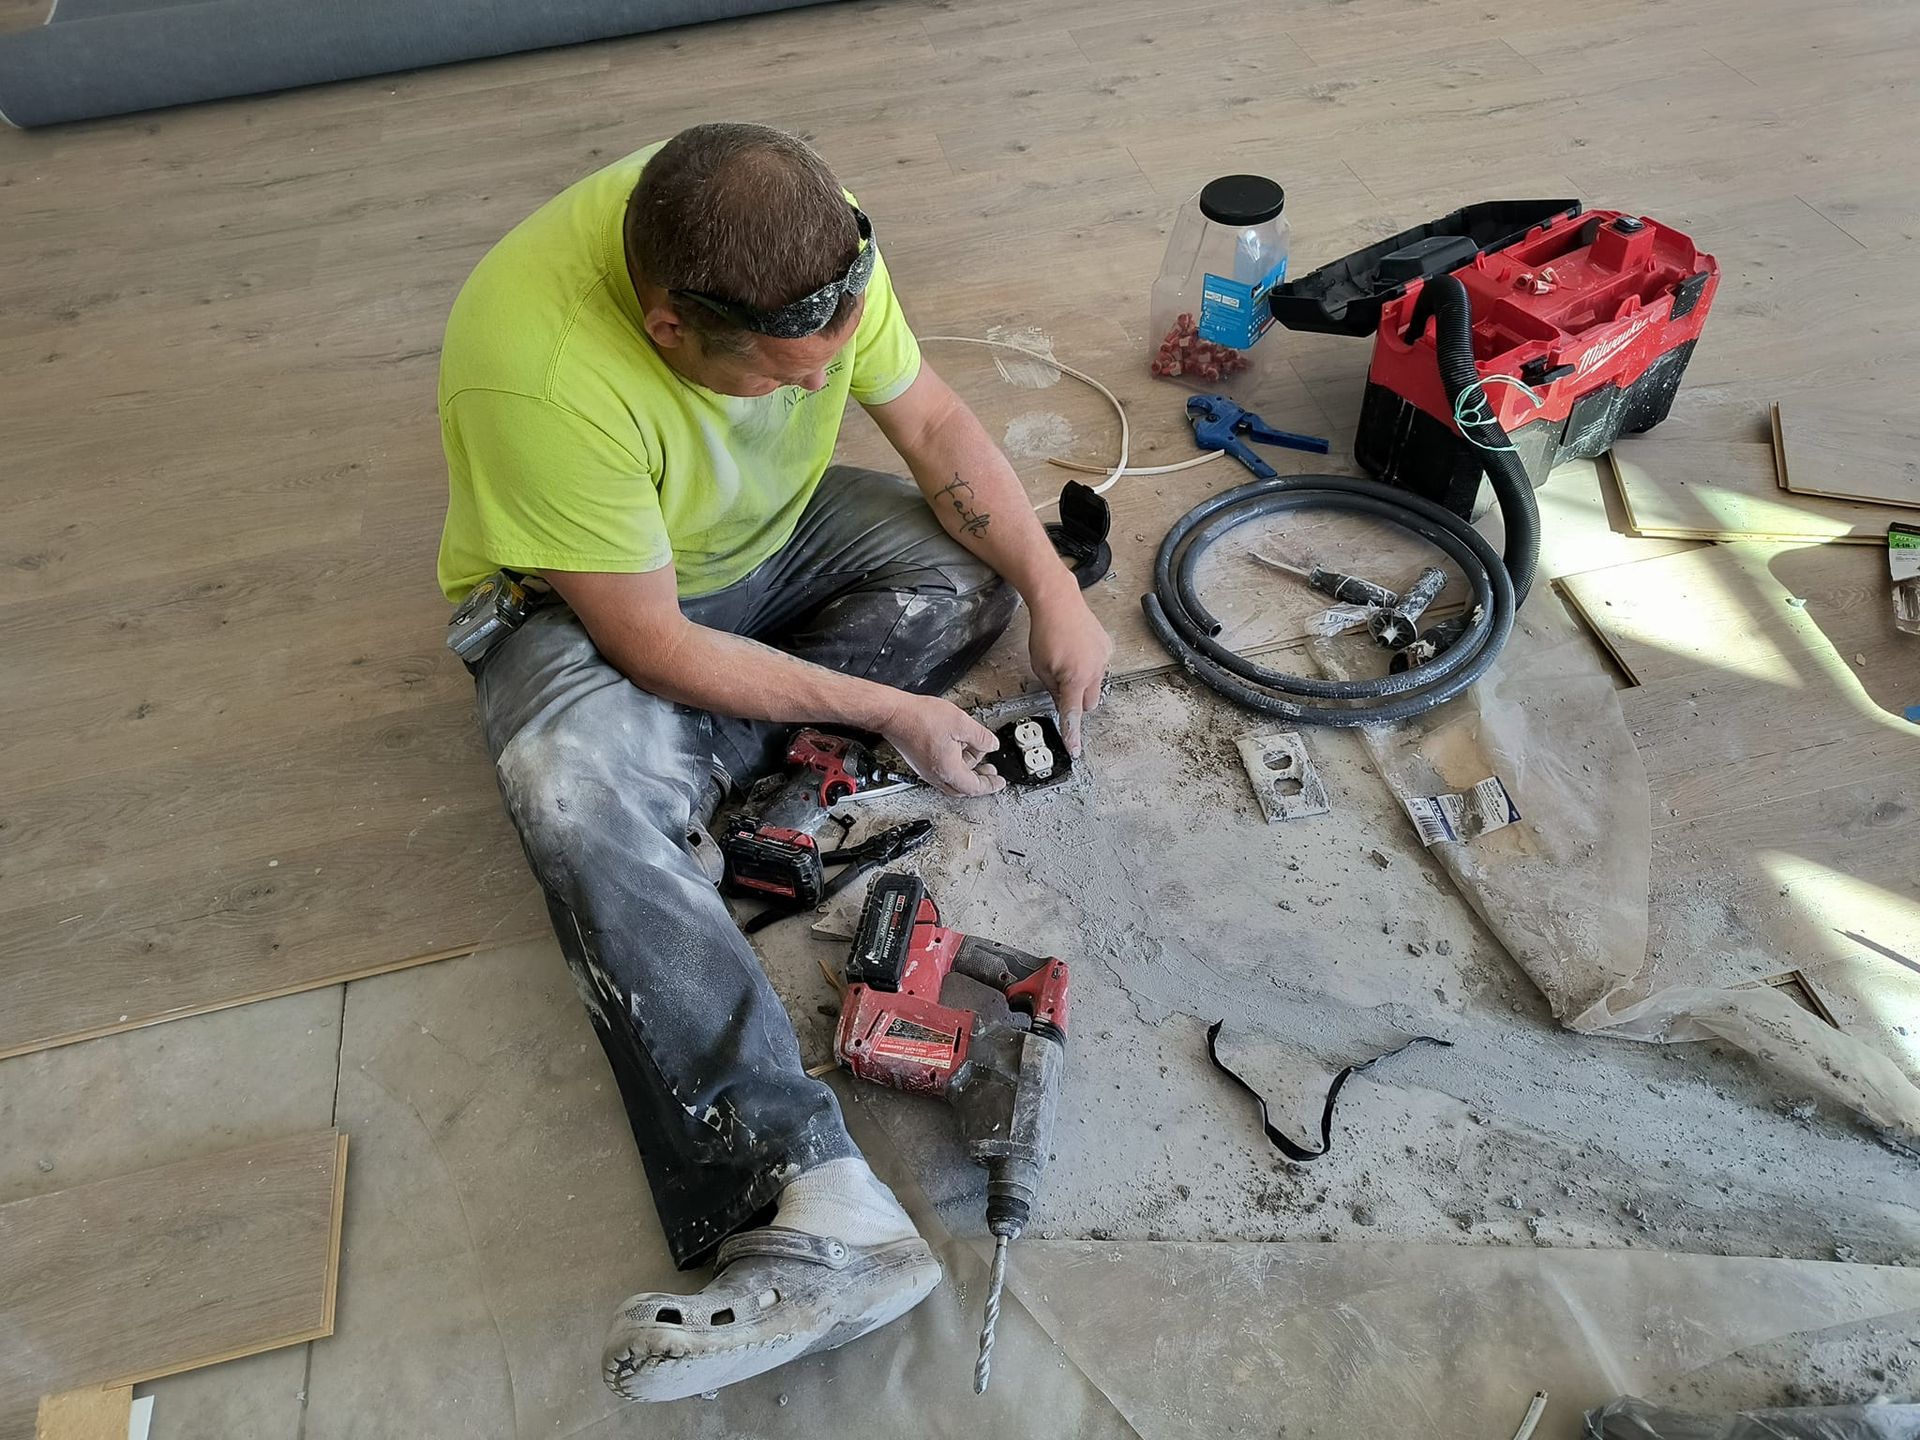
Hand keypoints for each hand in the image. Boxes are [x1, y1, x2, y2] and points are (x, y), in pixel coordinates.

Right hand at [878, 693, 1006, 797]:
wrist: (894, 714)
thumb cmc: (920, 718)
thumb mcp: (961, 723)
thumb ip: (981, 737)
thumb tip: (992, 745)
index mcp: (948, 770)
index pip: (975, 787)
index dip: (990, 785)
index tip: (999, 782)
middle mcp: (936, 775)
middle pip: (962, 788)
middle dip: (979, 780)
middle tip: (990, 770)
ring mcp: (926, 770)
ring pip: (952, 778)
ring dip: (966, 769)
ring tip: (974, 750)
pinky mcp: (920, 762)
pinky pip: (942, 770)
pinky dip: (954, 764)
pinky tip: (957, 746)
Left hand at [1026, 584, 1112, 754]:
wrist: (1059, 602)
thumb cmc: (1045, 631)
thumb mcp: (1040, 667)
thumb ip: (1053, 689)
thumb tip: (1062, 702)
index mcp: (1074, 679)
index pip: (1073, 714)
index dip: (1073, 734)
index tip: (1075, 749)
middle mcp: (1094, 671)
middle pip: (1088, 703)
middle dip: (1076, 701)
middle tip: (1061, 686)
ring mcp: (1103, 659)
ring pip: (1095, 686)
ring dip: (1083, 683)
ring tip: (1068, 663)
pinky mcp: (1107, 648)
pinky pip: (1100, 667)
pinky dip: (1090, 667)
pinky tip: (1077, 651)